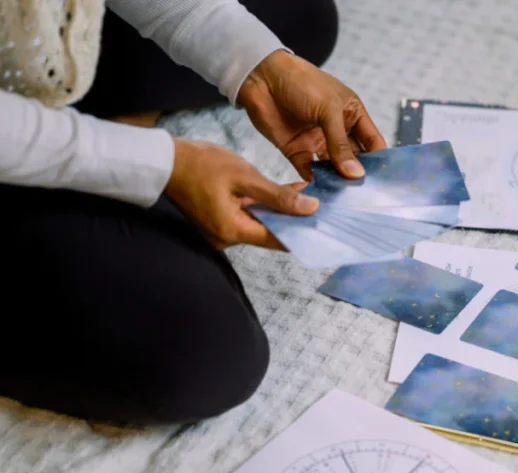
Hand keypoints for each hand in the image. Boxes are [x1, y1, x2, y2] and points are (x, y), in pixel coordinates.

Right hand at [166, 137, 318, 249]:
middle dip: (297, 219)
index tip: (327, 223)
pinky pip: (251, 216)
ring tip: (312, 196)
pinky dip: (268, 206)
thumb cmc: (200, 164)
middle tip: (325, 206)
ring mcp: (223, 231)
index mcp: (233, 231)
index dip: (304, 232)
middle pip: (272, 233)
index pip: (279, 240)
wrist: (164, 160)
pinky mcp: (222, 220)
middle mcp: (228, 238)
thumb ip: (278, 196)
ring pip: (263, 223)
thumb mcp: (244, 177)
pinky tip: (290, 193)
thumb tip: (310, 208)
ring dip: (284, 210)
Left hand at [237, 50, 386, 180]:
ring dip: (338, 181)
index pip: (372, 142)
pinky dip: (316, 182)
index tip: (385, 180)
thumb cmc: (301, 82)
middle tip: (366, 195)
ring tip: (346, 198)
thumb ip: (340, 143)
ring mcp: (318, 142)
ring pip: (334, 168)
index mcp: (352, 114)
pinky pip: (310, 171)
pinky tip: (322, 193)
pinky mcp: (298, 151)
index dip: (380, 159)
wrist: (261, 77)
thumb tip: (356, 173)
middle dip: (359, 175)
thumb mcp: (328, 109)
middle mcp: (337, 130)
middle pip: (354, 159)